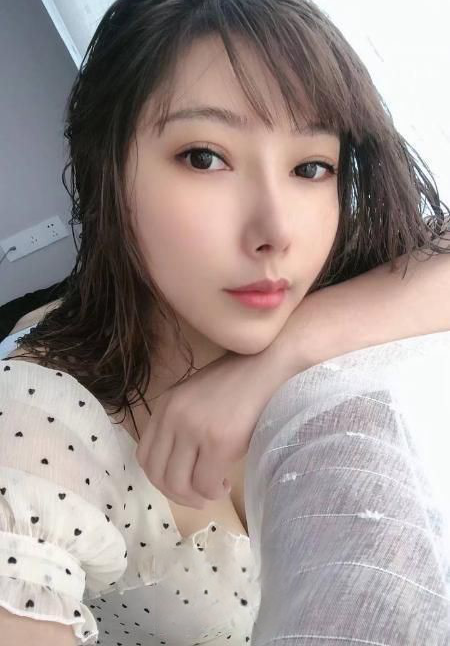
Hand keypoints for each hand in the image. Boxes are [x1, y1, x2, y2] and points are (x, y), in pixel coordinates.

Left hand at [134, 349, 282, 508]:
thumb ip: (181, 424)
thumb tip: (181, 464)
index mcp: (165, 406)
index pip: (144, 456)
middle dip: (177, 495)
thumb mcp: (196, 399)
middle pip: (157, 474)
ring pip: (178, 484)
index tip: (181, 483)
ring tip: (214, 489)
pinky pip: (206, 483)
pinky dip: (214, 491)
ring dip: (195, 496)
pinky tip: (225, 484)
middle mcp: (173, 417)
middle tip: (197, 496)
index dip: (160, 478)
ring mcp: (194, 430)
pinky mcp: (218, 442)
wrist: (268, 366)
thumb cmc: (239, 382)